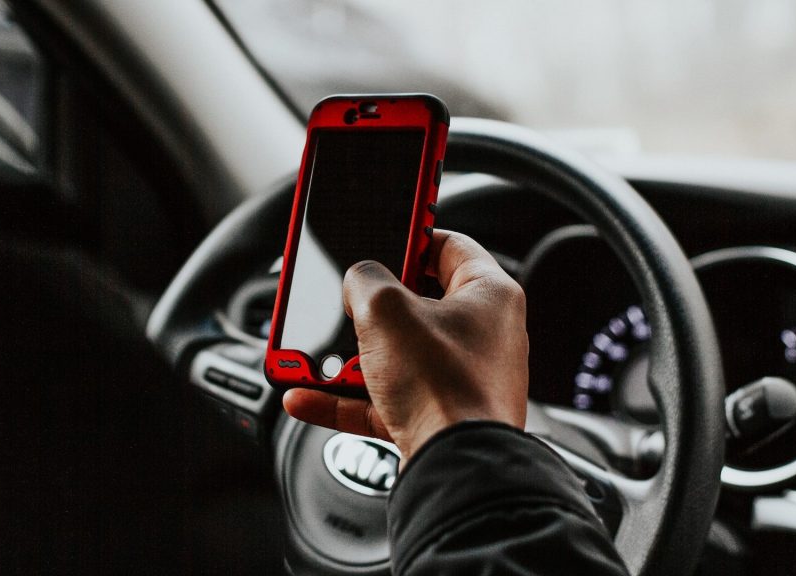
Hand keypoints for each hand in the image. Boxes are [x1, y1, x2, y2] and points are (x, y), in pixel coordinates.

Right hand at [283, 230, 527, 463]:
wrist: (455, 468)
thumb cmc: (446, 389)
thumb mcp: (385, 311)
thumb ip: (363, 280)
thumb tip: (357, 282)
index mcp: (489, 294)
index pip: (447, 244)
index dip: (408, 234)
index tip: (379, 231)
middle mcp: (481, 335)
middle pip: (412, 303)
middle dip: (365, 307)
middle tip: (340, 300)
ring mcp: (459, 378)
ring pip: (392, 354)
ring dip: (346, 356)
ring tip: (312, 353)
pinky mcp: (436, 415)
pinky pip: (382, 397)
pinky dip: (344, 397)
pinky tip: (306, 395)